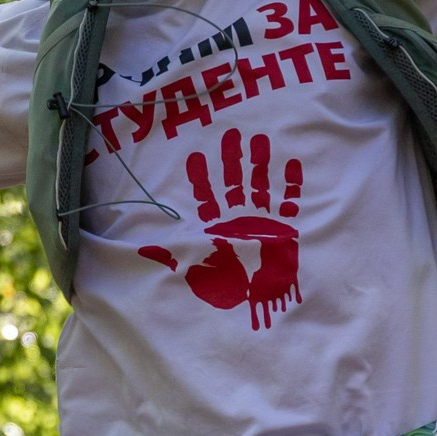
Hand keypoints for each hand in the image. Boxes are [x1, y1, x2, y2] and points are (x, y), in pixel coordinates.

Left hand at [143, 130, 303, 331]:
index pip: (208, 197)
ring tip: (259, 138)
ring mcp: (263, 220)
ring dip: (259, 164)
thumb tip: (145, 252)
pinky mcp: (286, 226)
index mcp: (218, 227)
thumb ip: (174, 260)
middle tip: (229, 134)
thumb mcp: (196, 274)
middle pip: (234, 183)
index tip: (196, 155)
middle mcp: (239, 219)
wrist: (261, 302)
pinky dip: (291, 183)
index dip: (202, 177)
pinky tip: (291, 162)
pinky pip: (289, 200)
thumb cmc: (230, 289)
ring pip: (260, 185)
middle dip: (231, 160)